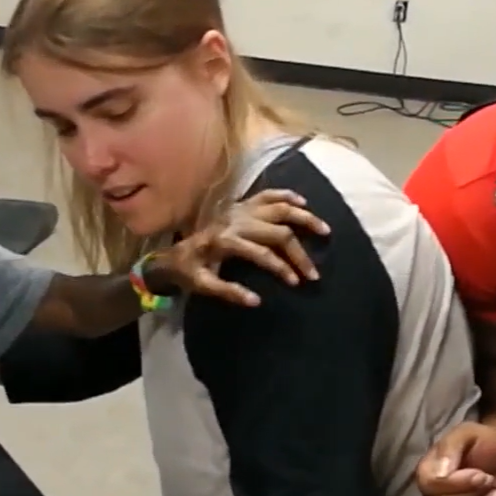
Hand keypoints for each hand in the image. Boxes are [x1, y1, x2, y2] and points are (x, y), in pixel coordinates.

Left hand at [151, 189, 329, 306]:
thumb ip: (228, 292)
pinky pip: (267, 194)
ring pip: (279, 207)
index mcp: (226, 240)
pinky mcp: (240, 205)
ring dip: (303, 217)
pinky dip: (286, 195)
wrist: (172, 253)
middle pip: (279, 232)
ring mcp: (239, 210)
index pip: (263, 253)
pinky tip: (302, 202)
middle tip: (314, 273)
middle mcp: (236, 221)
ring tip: (324, 230)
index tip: (296, 283)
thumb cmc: (188, 272)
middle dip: (299, 253)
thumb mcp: (202, 285)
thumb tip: (256, 301)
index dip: (282, 268)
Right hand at [415, 420, 495, 495]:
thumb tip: (439, 475)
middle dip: (473, 495)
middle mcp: (431, 495)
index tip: (482, 475)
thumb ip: (451, 447)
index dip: (456, 484)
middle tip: (490, 480)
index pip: (430, 485)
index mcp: (428, 470)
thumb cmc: (488, 441)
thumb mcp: (468, 434)